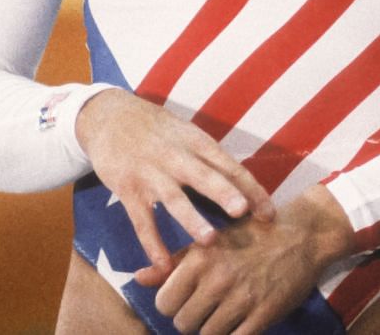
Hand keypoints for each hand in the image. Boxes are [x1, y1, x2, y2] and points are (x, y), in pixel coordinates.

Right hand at [75, 87, 276, 282]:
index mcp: (197, 142)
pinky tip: (163, 263)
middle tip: (243, 211)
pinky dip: (152, 243)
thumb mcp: (187, 133)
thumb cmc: (157, 129)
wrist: (110, 116)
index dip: (251, 190)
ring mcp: (151, 173)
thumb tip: (243, 186)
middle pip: (204, 176)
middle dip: (224, 193)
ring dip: (191, 219)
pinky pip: (142, 220)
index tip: (269, 214)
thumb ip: (210, 158)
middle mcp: (176, 156)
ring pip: (174, 199)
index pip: (230, 167)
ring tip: (210, 239)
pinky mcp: (128, 189)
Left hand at [154, 186, 355, 334]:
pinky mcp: (263, 314)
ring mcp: (242, 298)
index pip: (164, 303)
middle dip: (191, 319)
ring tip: (223, 314)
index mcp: (201, 258)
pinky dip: (232, 334)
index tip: (185, 299)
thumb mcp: (212, 240)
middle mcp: (218, 279)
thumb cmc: (251, 236)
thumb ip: (174, 261)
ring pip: (207, 334)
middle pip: (183, 323)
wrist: (303, 235)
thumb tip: (138, 279)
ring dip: (212, 329)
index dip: (172, 305)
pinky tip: (239, 322)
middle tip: (205, 308)